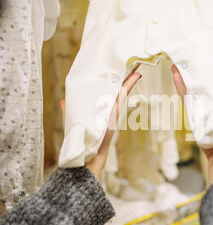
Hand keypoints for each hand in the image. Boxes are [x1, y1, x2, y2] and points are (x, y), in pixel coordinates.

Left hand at [59, 65, 141, 179]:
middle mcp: (107, 110)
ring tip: (137, 69)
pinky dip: (126, 90)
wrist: (87, 159)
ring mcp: (112, 113)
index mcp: (100, 109)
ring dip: (129, 81)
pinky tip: (132, 80)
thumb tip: (62, 101)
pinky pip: (120, 101)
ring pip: (122, 93)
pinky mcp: (112, 117)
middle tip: (135, 65)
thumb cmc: (80, 142)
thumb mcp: (72, 121)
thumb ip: (68, 110)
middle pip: (119, 90)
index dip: (115, 80)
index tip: (120, 69)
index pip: (109, 91)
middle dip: (126, 78)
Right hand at [172, 65, 212, 187]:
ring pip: (191, 88)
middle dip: (194, 69)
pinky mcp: (193, 114)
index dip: (210, 67)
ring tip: (179, 61)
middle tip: (188, 53)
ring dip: (184, 75)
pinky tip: (176, 76)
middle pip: (201, 83)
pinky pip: (185, 99)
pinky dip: (180, 87)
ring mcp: (201, 108)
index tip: (205, 54)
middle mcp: (212, 102)